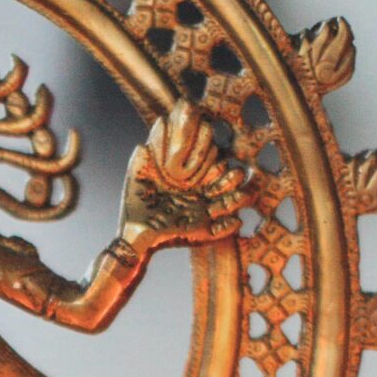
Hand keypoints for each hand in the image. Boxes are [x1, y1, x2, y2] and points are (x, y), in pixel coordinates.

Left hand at [120, 100, 250, 249]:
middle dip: (231, 180)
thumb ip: (140, 162)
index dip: (215, 164)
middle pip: (222, 184)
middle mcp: (199, 194)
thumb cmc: (137, 203)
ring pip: (225, 205)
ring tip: (242, 196)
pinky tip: (236, 221)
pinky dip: (228, 227)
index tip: (219, 160)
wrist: (134, 231)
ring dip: (235, 200)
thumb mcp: (137, 180)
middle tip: (238, 174)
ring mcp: (201, 213)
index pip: (207, 167)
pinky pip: (219, 230)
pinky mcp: (201, 232)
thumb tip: (142, 144)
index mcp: (188, 179)